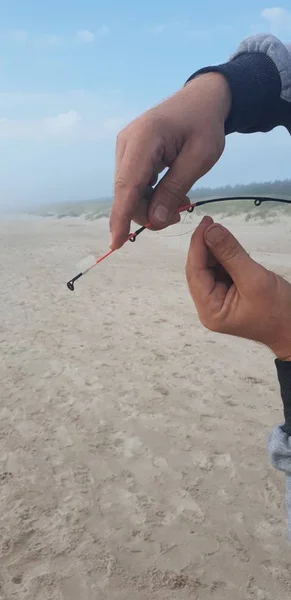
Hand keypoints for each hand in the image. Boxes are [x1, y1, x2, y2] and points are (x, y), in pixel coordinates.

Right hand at [110, 73, 230, 248]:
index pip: (127, 186)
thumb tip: (156, 220)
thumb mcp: (200, 158)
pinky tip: (169, 192)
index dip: (121, 217)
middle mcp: (126, 143)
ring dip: (150, 204)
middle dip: (148, 212)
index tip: (115, 243)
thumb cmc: (204, 125)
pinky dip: (149, 195)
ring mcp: (125, 148)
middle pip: (127, 193)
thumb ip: (175, 188)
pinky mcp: (129, 154)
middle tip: (179, 216)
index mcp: (144, 139)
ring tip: (180, 201)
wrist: (201, 100)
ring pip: (129, 192)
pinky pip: (133, 184)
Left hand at [185, 216, 290, 360]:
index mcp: (210, 310)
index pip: (195, 273)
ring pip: (209, 268)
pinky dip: (224, 257)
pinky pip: (220, 271)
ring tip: (224, 236)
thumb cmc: (278, 311)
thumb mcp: (254, 279)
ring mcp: (217, 301)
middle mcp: (208, 307)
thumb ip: (231, 254)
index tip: (204, 224)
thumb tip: (211, 231)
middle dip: (205, 247)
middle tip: (211, 223)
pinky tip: (230, 248)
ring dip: (215, 251)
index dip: (197, 246)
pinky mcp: (226, 294)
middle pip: (199, 270)